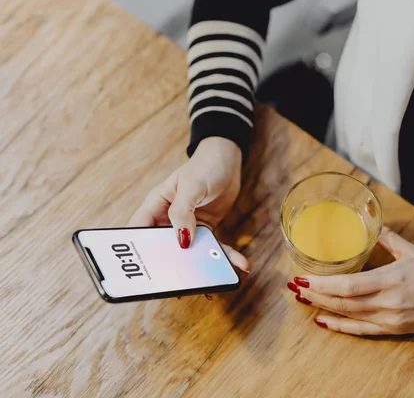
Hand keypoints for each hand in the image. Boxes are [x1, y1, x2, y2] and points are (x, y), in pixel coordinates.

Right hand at [129, 137, 249, 272]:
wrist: (227, 160)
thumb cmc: (204, 167)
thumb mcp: (191, 186)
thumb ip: (183, 212)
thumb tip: (181, 241)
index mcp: (155, 207)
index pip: (139, 232)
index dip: (137, 251)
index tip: (141, 272)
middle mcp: (168, 220)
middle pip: (165, 248)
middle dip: (173, 268)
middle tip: (181, 288)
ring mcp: (188, 226)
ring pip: (191, 252)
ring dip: (203, 267)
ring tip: (215, 283)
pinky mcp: (207, 229)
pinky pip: (214, 246)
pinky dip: (226, 256)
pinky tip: (241, 264)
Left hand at [288, 227, 413, 335]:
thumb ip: (388, 239)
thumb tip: (371, 223)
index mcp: (391, 280)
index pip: (348, 287)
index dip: (322, 285)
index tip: (303, 278)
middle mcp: (387, 303)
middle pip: (342, 302)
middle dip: (315, 294)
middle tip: (294, 285)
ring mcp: (389, 319)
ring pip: (348, 316)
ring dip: (322, 307)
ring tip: (302, 298)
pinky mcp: (393, 329)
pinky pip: (361, 331)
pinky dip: (340, 327)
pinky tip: (322, 321)